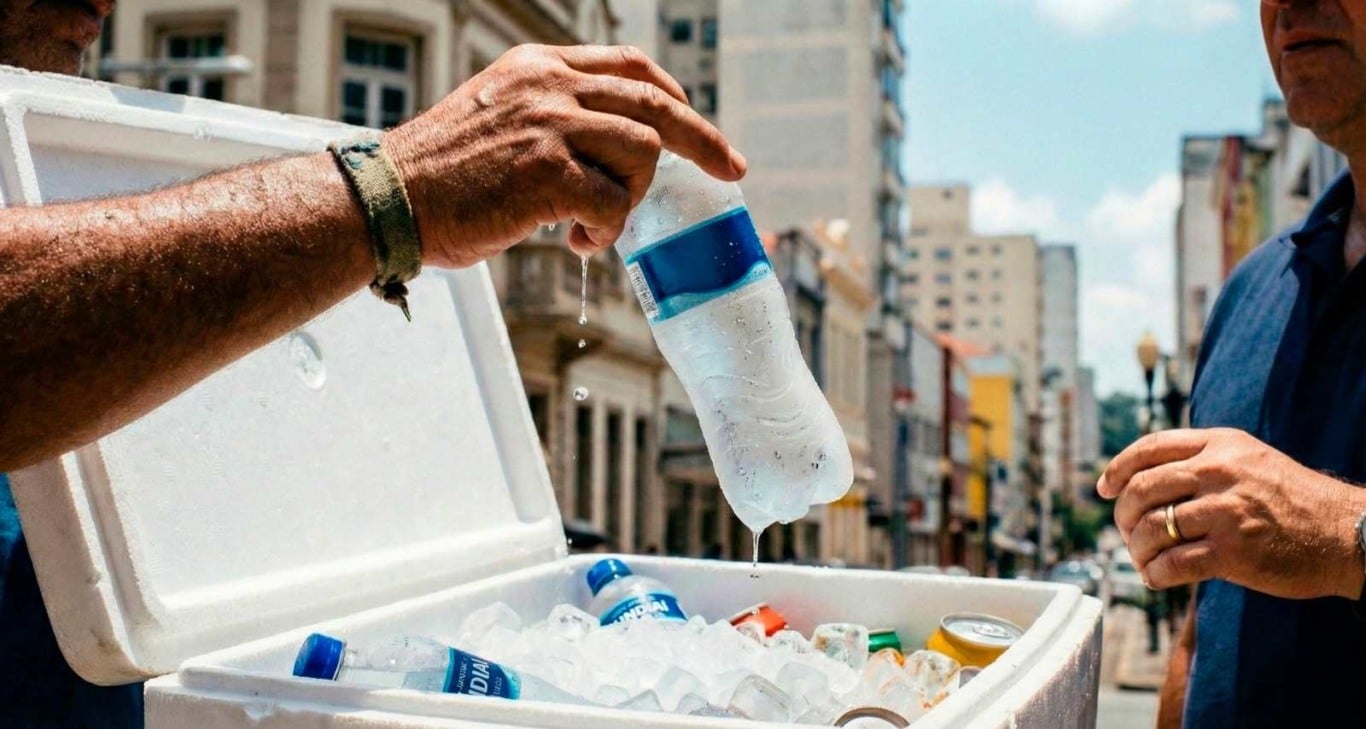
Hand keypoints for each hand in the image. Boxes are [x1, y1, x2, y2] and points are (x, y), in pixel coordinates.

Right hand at [385, 44, 745, 266]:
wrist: (386, 201)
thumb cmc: (437, 176)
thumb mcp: (496, 117)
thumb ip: (550, 118)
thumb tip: (606, 151)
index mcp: (538, 67)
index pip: (628, 67)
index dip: (673, 95)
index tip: (697, 124)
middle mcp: (548, 85)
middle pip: (654, 102)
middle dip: (703, 139)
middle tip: (731, 169)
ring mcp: (550, 125)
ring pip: (643, 151)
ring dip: (630, 196)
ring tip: (593, 223)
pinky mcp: (547, 173)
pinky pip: (612, 205)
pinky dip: (604, 233)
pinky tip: (573, 242)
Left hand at [1097, 428, 1365, 600]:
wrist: (1346, 534)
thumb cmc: (1291, 500)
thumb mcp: (1248, 460)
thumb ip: (1201, 460)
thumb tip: (1138, 479)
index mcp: (1220, 444)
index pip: (1150, 447)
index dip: (1117, 469)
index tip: (1103, 490)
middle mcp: (1220, 471)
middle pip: (1141, 489)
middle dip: (1122, 515)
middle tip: (1126, 533)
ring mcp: (1226, 511)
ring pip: (1150, 528)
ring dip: (1137, 550)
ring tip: (1144, 560)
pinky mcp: (1233, 552)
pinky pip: (1171, 564)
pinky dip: (1154, 574)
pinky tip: (1157, 578)